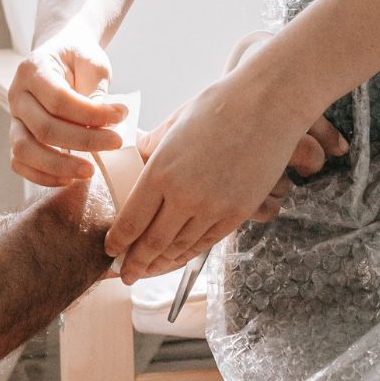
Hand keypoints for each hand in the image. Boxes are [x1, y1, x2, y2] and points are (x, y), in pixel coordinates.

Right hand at [8, 21, 129, 186]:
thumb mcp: (92, 62)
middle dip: (83, 141)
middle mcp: (17, 95)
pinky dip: (42, 176)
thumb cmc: (78, 57)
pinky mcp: (17, 136)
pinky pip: (20, 164)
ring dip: (59, 166)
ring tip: (90, 171)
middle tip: (115, 143)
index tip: (121, 116)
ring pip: (25, 150)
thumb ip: (95, 91)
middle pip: (44, 128)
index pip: (59, 100)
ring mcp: (14, 118)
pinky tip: (70, 178)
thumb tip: (101, 125)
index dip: (91, 114)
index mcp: (32, 70)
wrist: (61, 55)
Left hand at [105, 49, 348, 283]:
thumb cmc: (220, 106)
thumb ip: (152, 147)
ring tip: (149, 270)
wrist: (269, 105)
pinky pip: (207, 242)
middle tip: (126, 275)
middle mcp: (184, 195)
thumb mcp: (174, 123)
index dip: (118, 243)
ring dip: (162, 263)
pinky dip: (189, 253)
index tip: (110, 251)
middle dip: (136, 263)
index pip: (131, 221)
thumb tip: (138, 158)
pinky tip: (179, 256)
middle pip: (152, 243)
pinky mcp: (238, 213)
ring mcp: (214, 207)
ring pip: (180, 247)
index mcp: (161, 171)